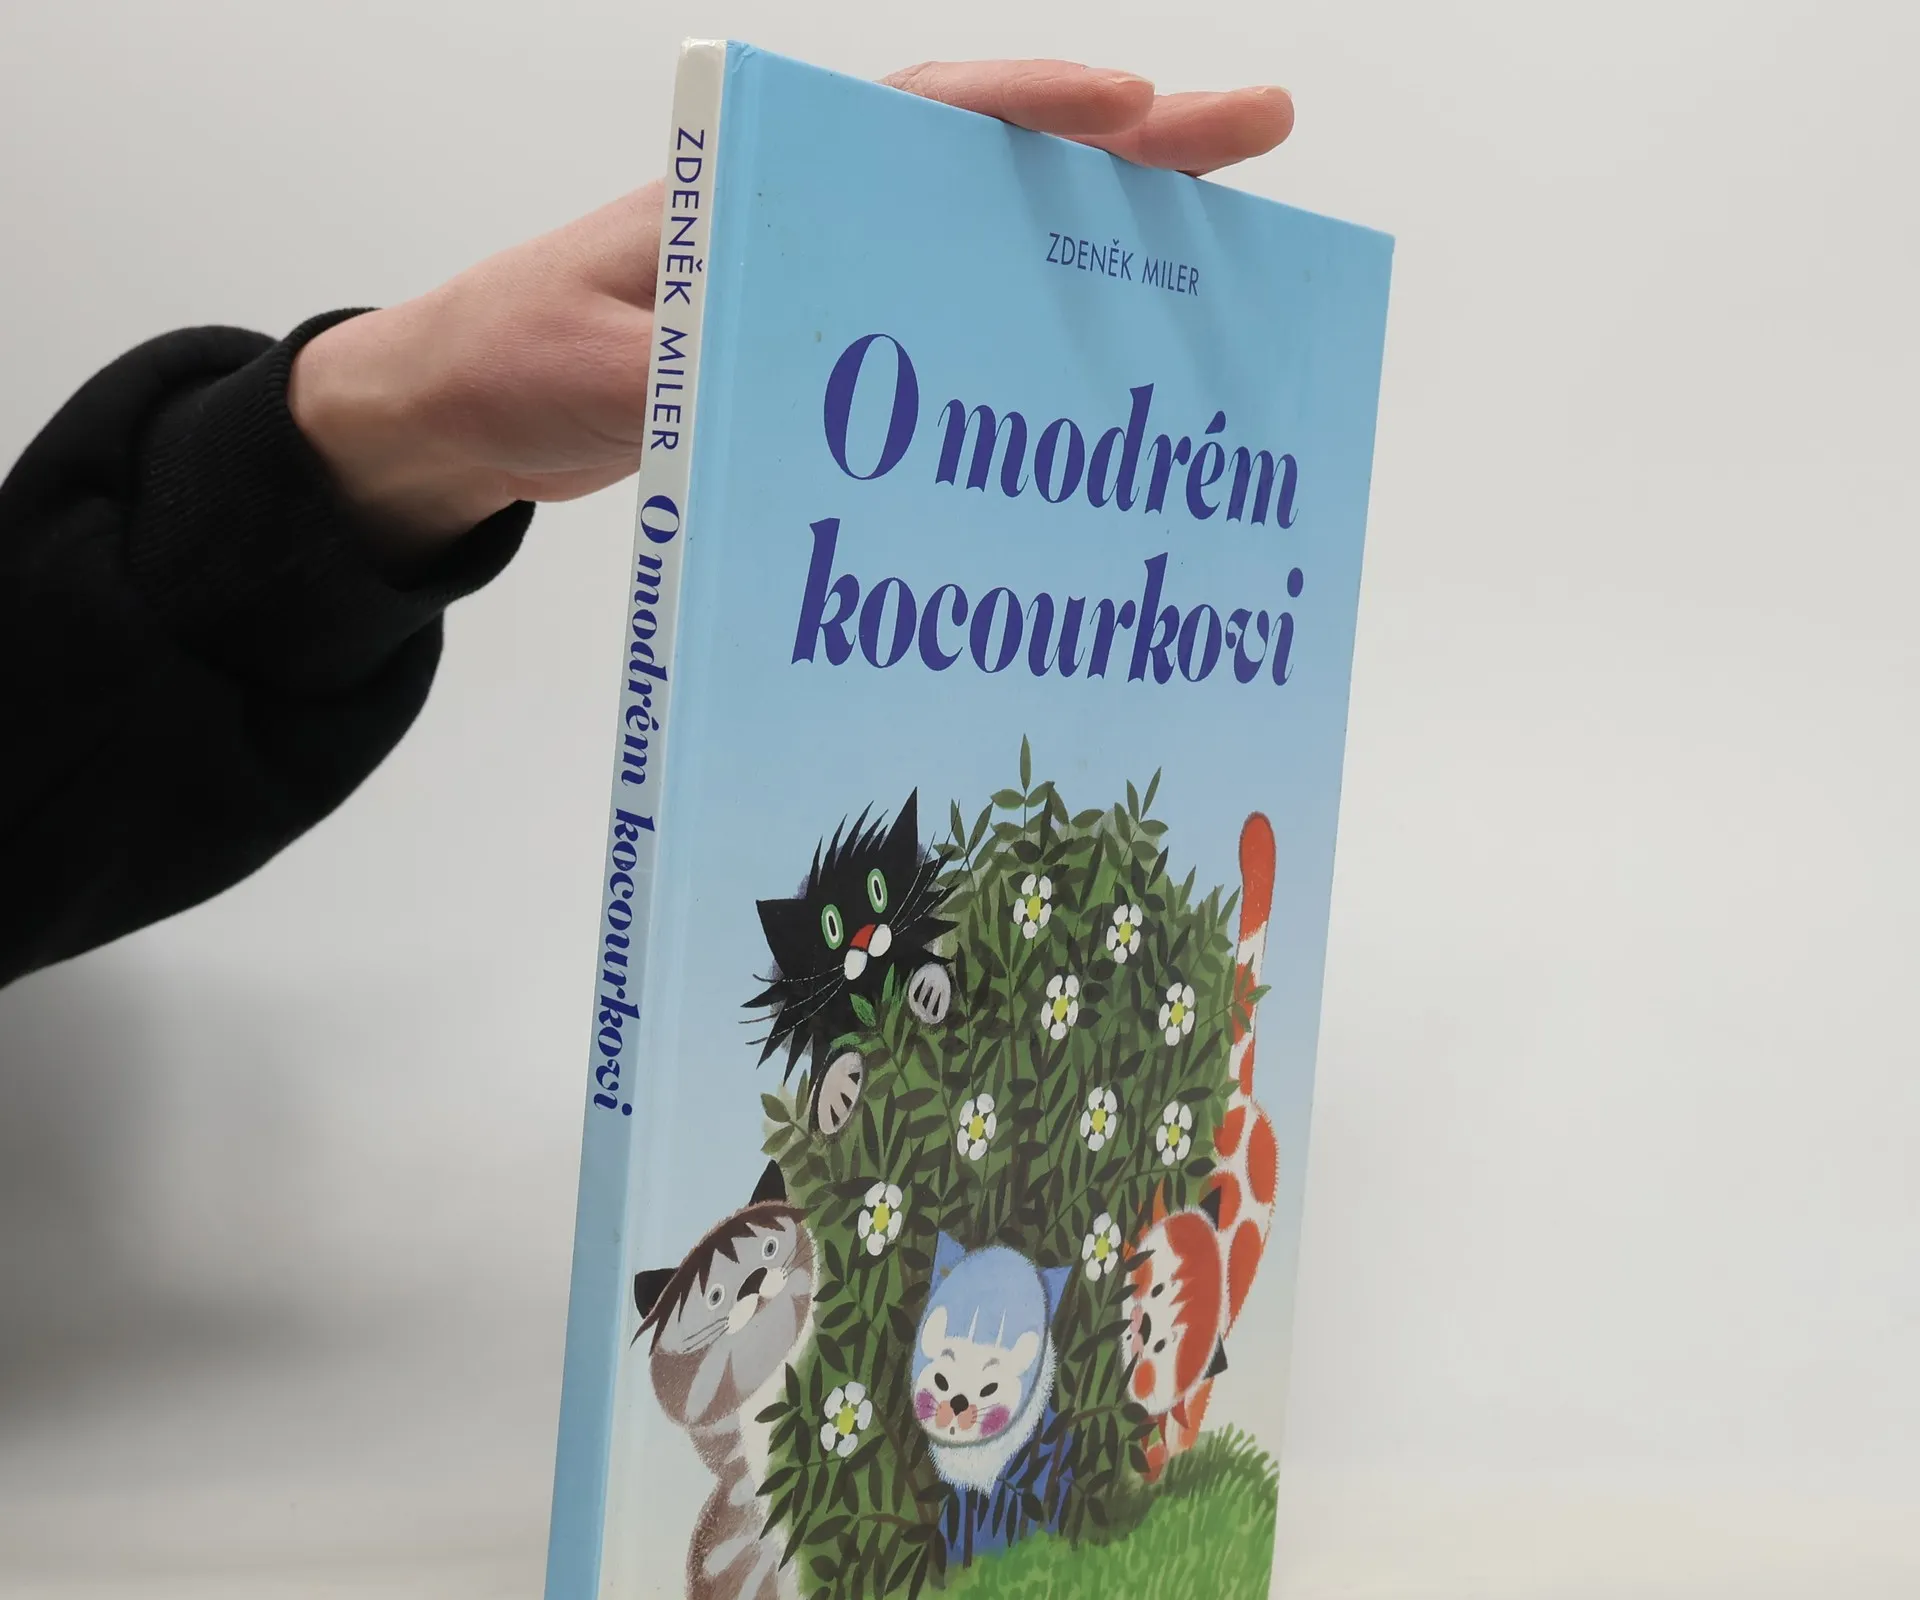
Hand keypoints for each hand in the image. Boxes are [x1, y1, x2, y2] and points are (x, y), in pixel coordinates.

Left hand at [288, 61, 1294, 556]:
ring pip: (984, 240)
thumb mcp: (592, 370)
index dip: (1033, 110)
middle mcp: (813, 213)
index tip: (1136, 103)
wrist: (466, 408)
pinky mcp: (823, 347)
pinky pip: (949, 326)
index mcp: (760, 179)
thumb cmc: (512, 358)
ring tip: (1221, 244)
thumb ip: (680, 377)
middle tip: (1257, 126)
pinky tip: (1090, 369)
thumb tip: (775, 394)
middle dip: (1126, 149)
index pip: (919, 119)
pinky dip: (1025, 337)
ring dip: (1096, 246)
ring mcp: (826, 277)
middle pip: (990, 165)